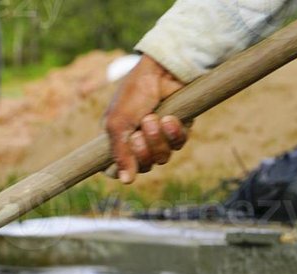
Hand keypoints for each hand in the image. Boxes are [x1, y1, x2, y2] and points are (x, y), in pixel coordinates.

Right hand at [104, 56, 188, 183]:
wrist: (162, 69)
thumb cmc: (134, 92)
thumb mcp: (118, 122)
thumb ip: (120, 153)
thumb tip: (126, 181)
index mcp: (119, 138)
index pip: (118, 167)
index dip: (121, 169)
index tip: (122, 164)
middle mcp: (139, 140)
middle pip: (143, 166)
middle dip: (142, 151)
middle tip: (139, 133)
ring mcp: (160, 136)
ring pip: (162, 157)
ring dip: (157, 140)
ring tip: (153, 118)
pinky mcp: (179, 129)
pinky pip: (178, 144)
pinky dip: (173, 133)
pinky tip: (170, 118)